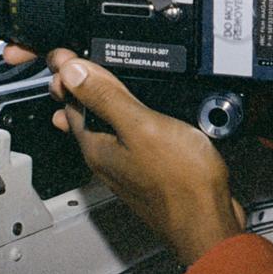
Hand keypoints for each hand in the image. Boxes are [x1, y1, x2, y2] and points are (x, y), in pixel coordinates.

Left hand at [3, 45, 245, 264]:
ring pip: (102, 128)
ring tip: (93, 84)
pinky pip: (126, 137)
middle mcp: (106, 157)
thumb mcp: (142, 127)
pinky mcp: (149, 169)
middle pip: (81, 115)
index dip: (64, 70)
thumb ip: (107, 97)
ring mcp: (127, 165)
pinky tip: (136, 115)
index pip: (69, 99)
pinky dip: (122, 119)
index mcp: (97, 144)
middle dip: (74, 87)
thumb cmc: (180, 183)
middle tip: (70, 63)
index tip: (63, 51)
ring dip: (96, 104)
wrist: (209, 222)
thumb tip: (72, 71)